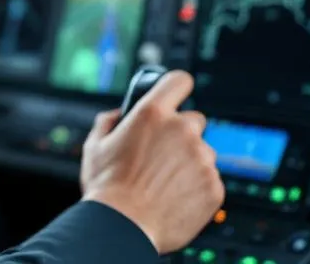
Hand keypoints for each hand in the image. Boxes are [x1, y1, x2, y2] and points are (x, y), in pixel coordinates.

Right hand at [78, 70, 223, 254]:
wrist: (124, 229)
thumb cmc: (106, 189)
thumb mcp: (95, 146)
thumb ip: (109, 122)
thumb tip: (118, 115)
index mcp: (153, 114)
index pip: (179, 80)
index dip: (177, 87)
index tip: (176, 95)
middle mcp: (182, 130)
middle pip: (194, 120)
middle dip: (181, 134)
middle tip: (161, 155)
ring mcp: (202, 158)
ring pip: (202, 152)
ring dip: (189, 162)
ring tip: (164, 184)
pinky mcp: (214, 185)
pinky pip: (209, 179)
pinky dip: (197, 187)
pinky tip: (175, 198)